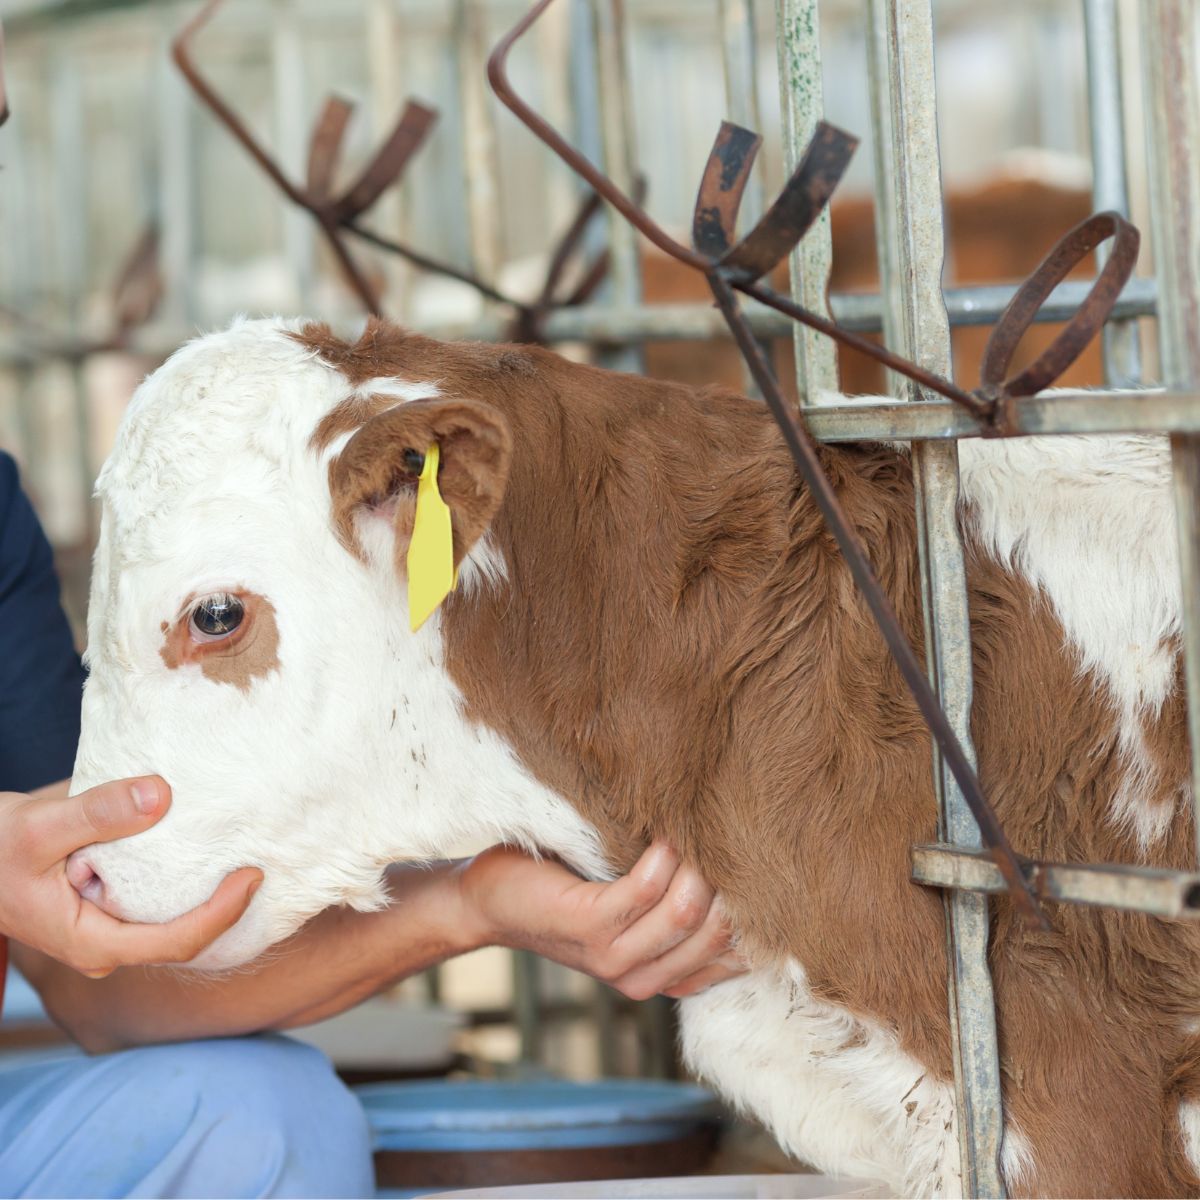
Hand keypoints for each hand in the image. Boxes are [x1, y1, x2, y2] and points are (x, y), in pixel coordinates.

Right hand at [0, 776, 260, 977]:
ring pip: (173, 921)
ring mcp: (109, 931)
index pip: (177, 941)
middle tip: (263, 859)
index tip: (253, 875)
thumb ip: (98, 813)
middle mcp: (107, 945)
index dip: (222, 912)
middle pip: (184, 937)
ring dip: (209, 893)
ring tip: (246, 852)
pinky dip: (186, 881)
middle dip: (227, 906)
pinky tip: (208, 851)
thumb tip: (161, 794)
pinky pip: (159, 904)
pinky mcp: (110, 910)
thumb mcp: (40, 825)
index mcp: (92, 941)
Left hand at [458, 842, 744, 999]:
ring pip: (689, 912)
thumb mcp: (632, 907)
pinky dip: (662, 856)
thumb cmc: (567, 890)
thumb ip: (679, 903)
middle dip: (732, 880)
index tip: (762, 860)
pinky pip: (645, 890)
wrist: (490, 901)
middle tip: (729, 831)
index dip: (756, 908)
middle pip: (720, 931)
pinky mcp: (589, 929)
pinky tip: (662, 830)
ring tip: (694, 823)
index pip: (738, 955)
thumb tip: (740, 862)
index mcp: (664, 976)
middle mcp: (645, 978)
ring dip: (697, 863)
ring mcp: (616, 959)